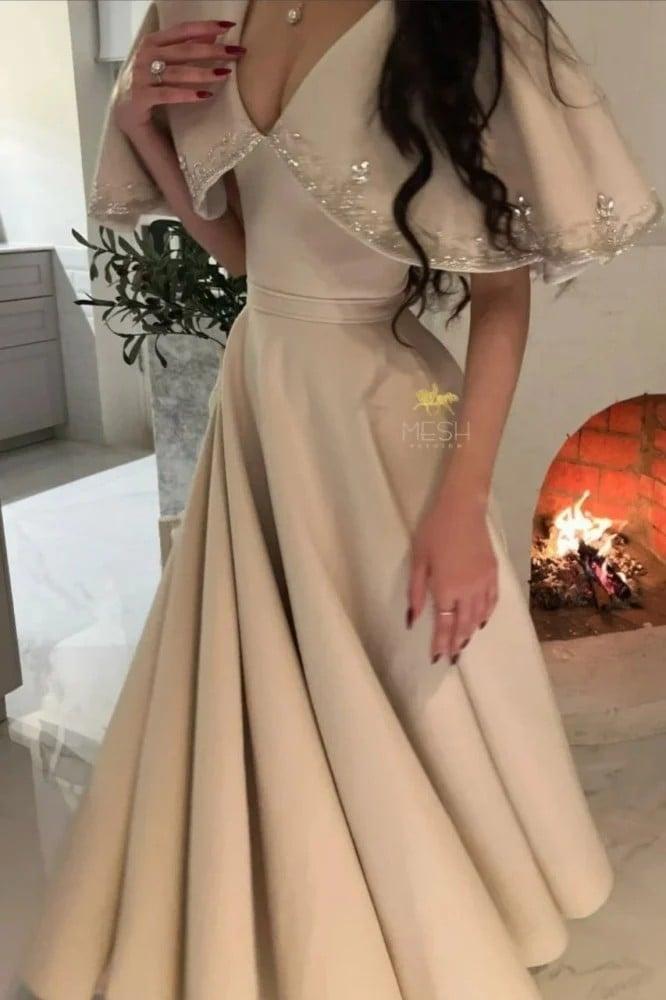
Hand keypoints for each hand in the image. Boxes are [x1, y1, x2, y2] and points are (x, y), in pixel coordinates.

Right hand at [113, 19, 244, 133]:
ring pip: (177, 72)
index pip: (182, 30)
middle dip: (212, 51)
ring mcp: (141, 76)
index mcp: (152, 42)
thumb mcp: (167, 63)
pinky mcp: (141, 98)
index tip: (229, 26)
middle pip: (184, 50)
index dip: (205, 27)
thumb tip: (213, 36)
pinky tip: (205, 95)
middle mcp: (145, 55)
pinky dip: (187, 94)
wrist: (126, 112)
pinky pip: (168, 94)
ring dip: (203, 73)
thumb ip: (186, 49)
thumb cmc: (151, 84)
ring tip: (225, 74)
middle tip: (236, 52)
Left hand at [407, 481, 497, 663]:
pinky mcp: (493, 573)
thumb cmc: (434, 532)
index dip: (441, 643)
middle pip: (463, 624)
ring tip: (463, 643)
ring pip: (479, 616)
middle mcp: (468, 591)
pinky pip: (492, 601)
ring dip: (470, 631)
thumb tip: (412, 619)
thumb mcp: (418, 561)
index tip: (437, 658)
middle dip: (457, 643)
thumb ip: (416, 592)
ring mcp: (484, 583)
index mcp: (446, 589)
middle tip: (452, 658)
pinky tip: (481, 621)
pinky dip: (486, 614)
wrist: (463, 509)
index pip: (444, 624)